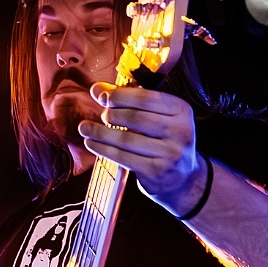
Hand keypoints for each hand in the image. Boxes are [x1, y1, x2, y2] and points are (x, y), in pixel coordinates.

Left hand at [79, 82, 206, 214]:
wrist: (182, 177)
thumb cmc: (165, 141)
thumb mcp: (157, 117)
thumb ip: (130, 100)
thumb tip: (98, 89)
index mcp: (182, 110)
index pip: (147, 98)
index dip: (120, 95)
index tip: (101, 95)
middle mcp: (180, 131)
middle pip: (136, 118)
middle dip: (112, 114)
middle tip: (100, 114)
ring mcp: (170, 153)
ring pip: (127, 139)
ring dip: (101, 132)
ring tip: (85, 127)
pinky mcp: (156, 171)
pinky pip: (123, 157)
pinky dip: (103, 149)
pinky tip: (92, 143)